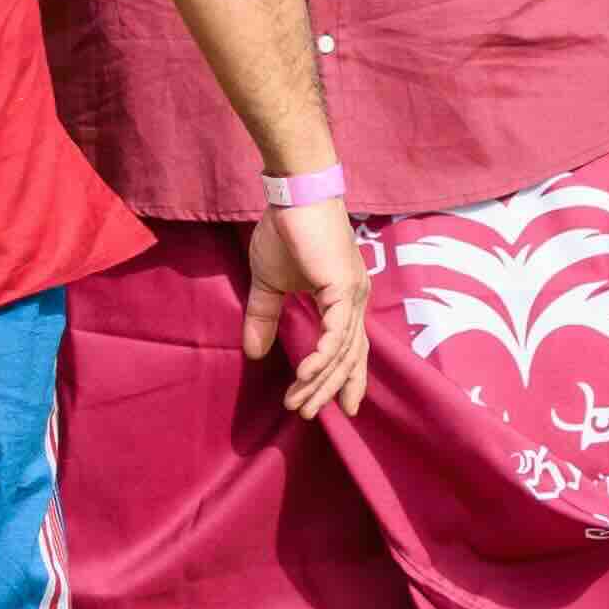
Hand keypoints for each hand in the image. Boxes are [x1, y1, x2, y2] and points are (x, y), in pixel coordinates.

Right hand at [242, 196, 367, 423]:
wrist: (293, 193)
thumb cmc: (285, 230)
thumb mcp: (269, 282)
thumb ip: (265, 317)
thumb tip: (252, 353)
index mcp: (344, 297)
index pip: (351, 347)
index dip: (349, 378)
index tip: (344, 408)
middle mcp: (355, 299)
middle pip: (350, 357)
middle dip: (329, 389)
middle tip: (308, 415)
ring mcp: (352, 293)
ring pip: (342, 350)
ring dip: (319, 380)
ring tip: (298, 403)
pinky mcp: (343, 286)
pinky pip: (336, 332)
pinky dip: (323, 356)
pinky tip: (308, 374)